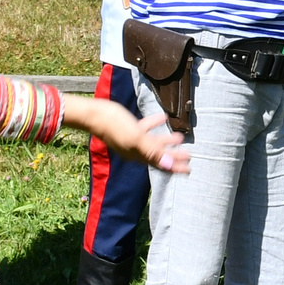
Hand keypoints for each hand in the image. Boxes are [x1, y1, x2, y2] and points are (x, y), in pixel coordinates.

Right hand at [63, 92, 189, 173]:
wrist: (94, 115)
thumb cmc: (114, 126)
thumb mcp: (136, 138)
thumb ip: (153, 151)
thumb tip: (169, 164)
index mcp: (139, 155)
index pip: (161, 165)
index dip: (175, 168)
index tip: (189, 169)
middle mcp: (136, 150)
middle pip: (159, 155)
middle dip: (174, 156)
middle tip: (189, 156)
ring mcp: (132, 140)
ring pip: (153, 143)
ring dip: (166, 141)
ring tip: (180, 137)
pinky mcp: (128, 129)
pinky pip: (145, 129)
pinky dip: (154, 125)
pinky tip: (162, 118)